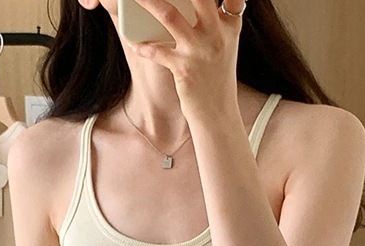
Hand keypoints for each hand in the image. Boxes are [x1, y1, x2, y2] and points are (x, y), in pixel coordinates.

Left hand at [124, 0, 244, 120]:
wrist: (217, 115)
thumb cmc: (216, 78)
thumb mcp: (225, 45)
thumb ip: (218, 18)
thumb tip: (201, 2)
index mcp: (229, 25)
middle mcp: (217, 34)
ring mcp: (200, 52)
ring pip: (170, 16)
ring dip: (148, 2)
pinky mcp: (185, 69)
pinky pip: (157, 51)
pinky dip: (143, 46)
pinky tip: (134, 42)